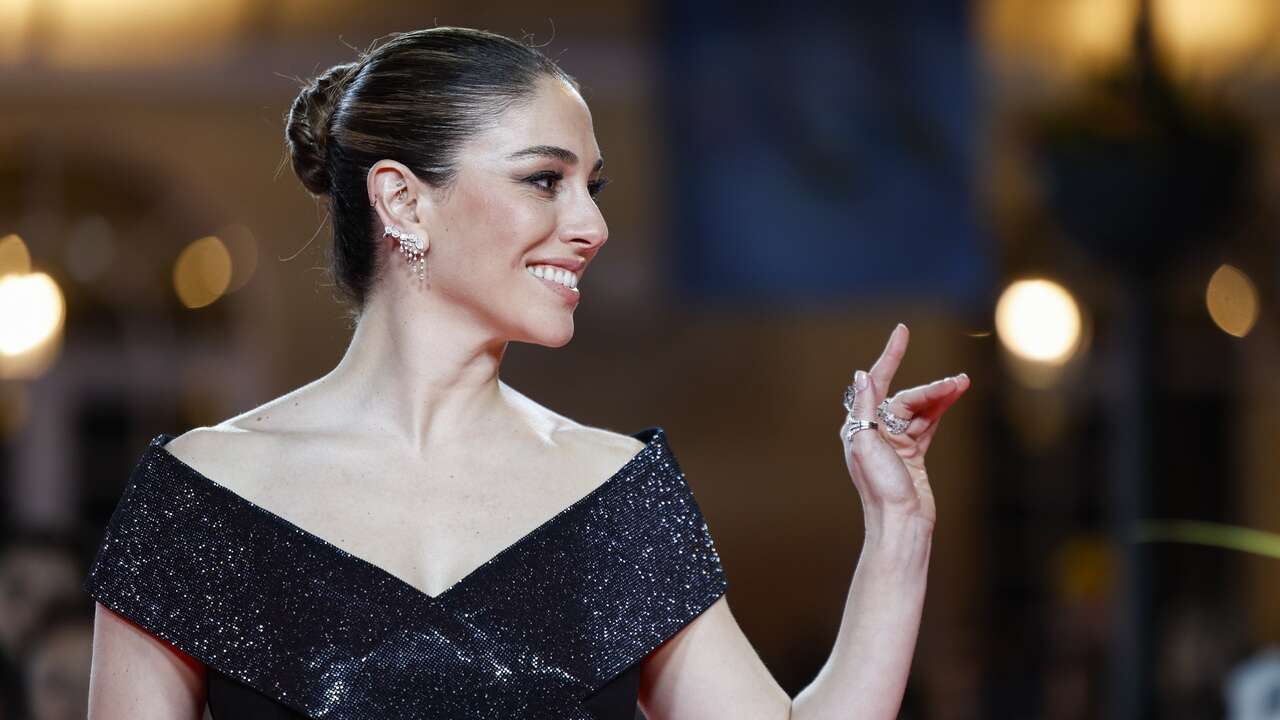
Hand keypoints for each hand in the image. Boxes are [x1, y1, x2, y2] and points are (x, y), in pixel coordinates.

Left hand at [840, 323, 969, 528]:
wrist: (901, 524)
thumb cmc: (880, 489)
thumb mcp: (866, 445)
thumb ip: (865, 409)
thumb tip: (862, 375)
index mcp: (860, 426)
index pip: (876, 382)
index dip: (890, 356)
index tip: (902, 331)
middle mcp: (875, 431)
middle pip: (905, 398)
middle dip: (930, 388)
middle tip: (958, 382)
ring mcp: (895, 442)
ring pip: (920, 410)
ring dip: (940, 396)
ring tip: (962, 384)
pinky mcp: (913, 454)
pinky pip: (927, 424)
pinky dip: (940, 410)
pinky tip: (953, 397)